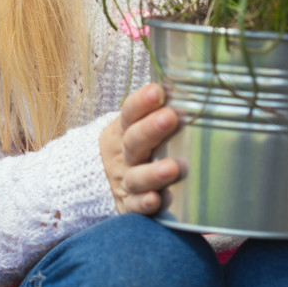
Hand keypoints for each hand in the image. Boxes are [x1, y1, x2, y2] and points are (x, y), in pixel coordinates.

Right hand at [99, 83, 180, 214]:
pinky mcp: (127, 205)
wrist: (94, 177)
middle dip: (151, 130)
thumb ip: (158, 108)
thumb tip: (192, 79)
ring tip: (172, 168)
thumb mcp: (135, 125)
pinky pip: (133, 207)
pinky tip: (155, 200)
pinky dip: (143, 204)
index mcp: (124, 130)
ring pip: (136, 177)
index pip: (130, 112)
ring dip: (153, 173)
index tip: (158, 91)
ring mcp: (124, 180)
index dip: (142, 102)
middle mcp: (124, 155)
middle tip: (169, 118)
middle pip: (134, 141)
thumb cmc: (131, 144)